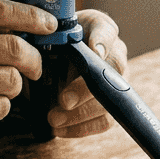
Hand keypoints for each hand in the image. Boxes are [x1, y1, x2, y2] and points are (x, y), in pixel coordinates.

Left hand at [48, 9, 127, 137]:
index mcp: (99, 30)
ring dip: (82, 113)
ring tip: (54, 119)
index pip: (107, 30)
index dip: (102, 41)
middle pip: (112, 71)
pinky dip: (80, 128)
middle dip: (86, 88)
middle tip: (64, 100)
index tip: (94, 51)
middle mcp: (114, 54)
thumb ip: (47, 35)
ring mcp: (116, 81)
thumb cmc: (52, 43)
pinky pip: (104, 121)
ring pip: (111, 100)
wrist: (53, 59)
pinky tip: (59, 128)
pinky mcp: (110, 105)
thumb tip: (42, 44)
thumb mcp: (46, 33)